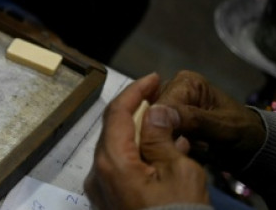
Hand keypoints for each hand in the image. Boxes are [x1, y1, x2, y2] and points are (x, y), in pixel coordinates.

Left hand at [84, 73, 208, 209]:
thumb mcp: (178, 170)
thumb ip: (160, 136)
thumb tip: (153, 110)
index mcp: (111, 160)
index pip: (116, 113)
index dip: (135, 91)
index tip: (153, 78)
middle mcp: (97, 173)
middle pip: (114, 130)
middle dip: (138, 112)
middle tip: (161, 99)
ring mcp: (100, 190)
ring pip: (118, 150)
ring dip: (142, 135)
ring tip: (171, 127)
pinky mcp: (109, 202)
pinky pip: (121, 169)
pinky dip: (140, 155)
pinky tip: (166, 152)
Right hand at [156, 70, 265, 170]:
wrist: (252, 145)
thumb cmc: (243, 132)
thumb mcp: (223, 127)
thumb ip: (193, 119)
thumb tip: (158, 114)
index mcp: (187, 82)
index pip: (160, 103)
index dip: (161, 125)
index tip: (174, 144)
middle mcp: (173, 88)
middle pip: (151, 112)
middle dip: (164, 133)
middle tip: (184, 147)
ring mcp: (170, 103)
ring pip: (151, 122)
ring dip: (165, 139)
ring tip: (184, 148)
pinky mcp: (169, 118)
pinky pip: (156, 129)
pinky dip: (166, 141)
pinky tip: (178, 148)